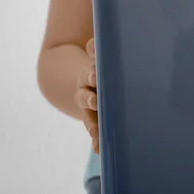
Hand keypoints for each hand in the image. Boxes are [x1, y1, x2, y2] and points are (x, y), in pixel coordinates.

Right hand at [75, 38, 99, 153]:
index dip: (93, 75)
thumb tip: (92, 44)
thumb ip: (99, 51)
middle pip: (85, 97)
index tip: (96, 76)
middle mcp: (88, 94)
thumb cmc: (108, 68)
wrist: (98, 84)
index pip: (90, 74)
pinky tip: (98, 148)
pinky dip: (97, 141)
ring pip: (89, 118)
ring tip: (95, 132)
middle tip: (96, 101)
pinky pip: (96, 134)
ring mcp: (92, 111)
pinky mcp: (97, 124)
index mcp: (91, 76)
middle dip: (90, 99)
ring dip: (92, 125)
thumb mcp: (104, 57)